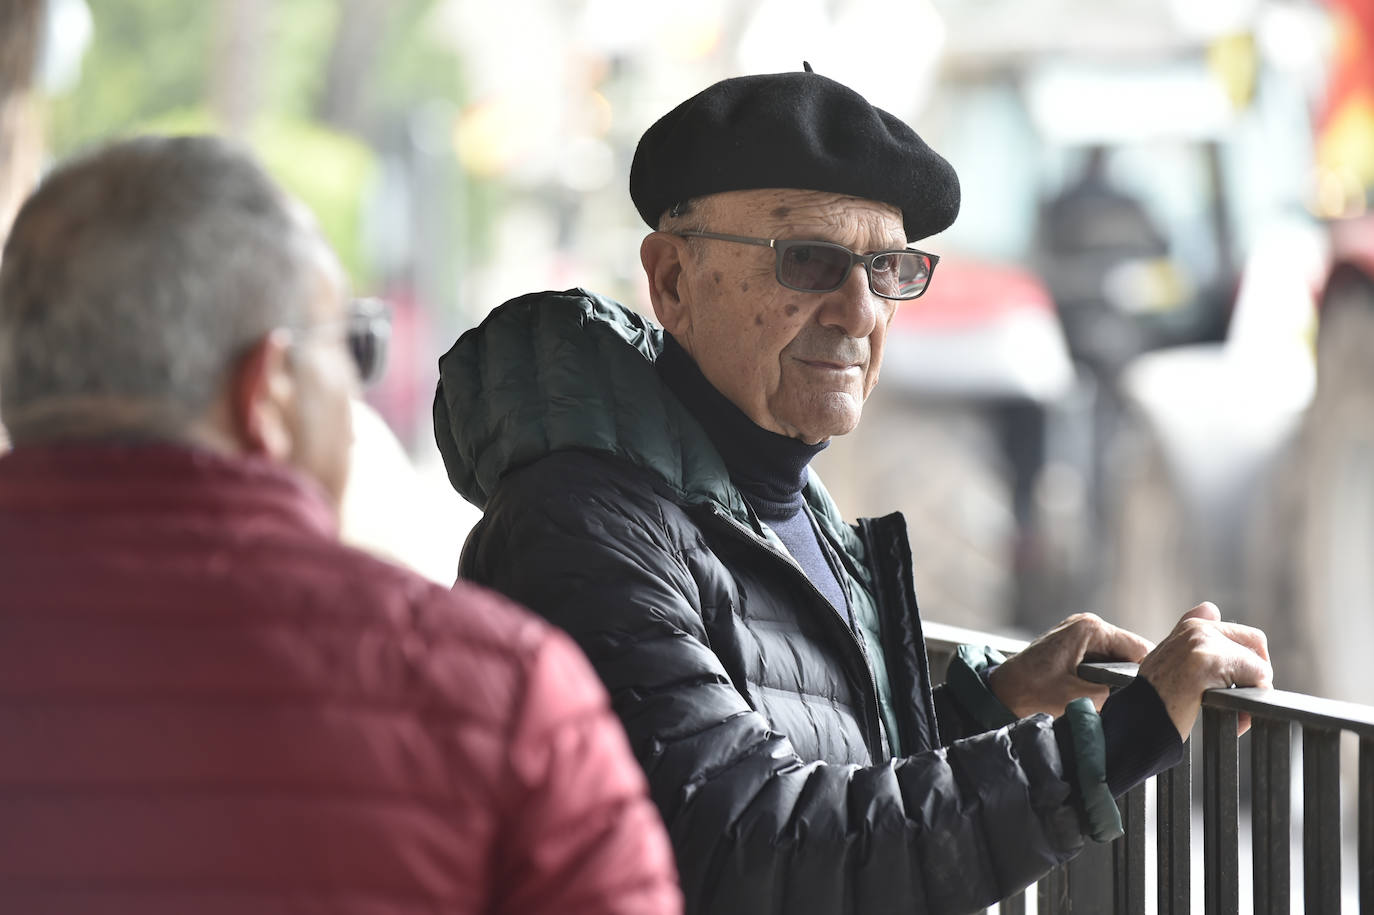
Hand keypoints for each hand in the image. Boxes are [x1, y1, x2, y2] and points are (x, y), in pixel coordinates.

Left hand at [988, 612, 1153, 718]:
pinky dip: (1104, 678)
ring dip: (1117, 680)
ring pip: (1117, 659)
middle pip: (1130, 652)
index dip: (1150, 673)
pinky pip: (1101, 661)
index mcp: (1090, 628)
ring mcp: (1078, 634)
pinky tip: (1099, 695)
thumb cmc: (1030, 694)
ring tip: (1113, 701)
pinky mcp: (1072, 647)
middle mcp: (1086, 625)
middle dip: (1133, 677)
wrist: (999, 695)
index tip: (1153, 696)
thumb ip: (1115, 692)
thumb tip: (1140, 697)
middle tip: (1133, 702)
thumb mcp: (1080, 697)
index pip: (1140, 648)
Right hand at [1137, 602, 1271, 738]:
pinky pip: (1258, 681)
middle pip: (1255, 643)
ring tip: (1235, 716)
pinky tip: (1234, 720)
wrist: (1140, 720)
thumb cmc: (1155, 697)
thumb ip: (1191, 637)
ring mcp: (1203, 643)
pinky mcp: (1211, 662)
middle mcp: (1197, 629)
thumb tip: (1212, 608)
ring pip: (1259, 666)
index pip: (1241, 632)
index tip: (1234, 682)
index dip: (1244, 659)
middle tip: (1240, 702)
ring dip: (1252, 693)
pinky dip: (1251, 706)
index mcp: (1191, 626)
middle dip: (1255, 675)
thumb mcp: (1168, 658)